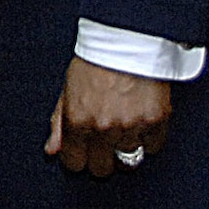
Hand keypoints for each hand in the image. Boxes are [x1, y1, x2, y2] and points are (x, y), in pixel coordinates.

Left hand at [45, 57, 171, 176]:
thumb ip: (59, 122)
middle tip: (104, 142)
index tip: (83, 150)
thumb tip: (52, 151)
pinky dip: (148, 139)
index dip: (78, 157)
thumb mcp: (68, 88)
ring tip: (123, 130)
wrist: (126, 39)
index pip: (74, 163)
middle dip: (101, 158)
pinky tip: (140, 121)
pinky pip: (153, 147)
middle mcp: (103, 128)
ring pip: (128, 162)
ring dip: (125, 150)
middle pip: (102, 169)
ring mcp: (131, 127)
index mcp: (78, 120)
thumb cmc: (94, 61)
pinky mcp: (155, 121)